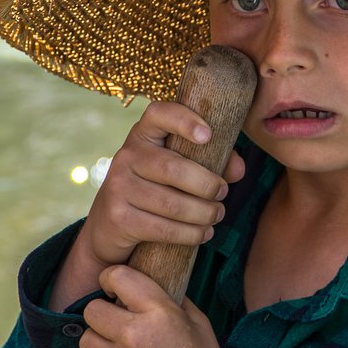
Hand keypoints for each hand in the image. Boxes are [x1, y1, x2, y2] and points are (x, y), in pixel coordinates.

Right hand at [49, 101, 245, 310]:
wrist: (108, 225)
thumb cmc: (154, 189)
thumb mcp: (176, 168)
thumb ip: (211, 161)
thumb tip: (238, 169)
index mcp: (143, 135)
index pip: (158, 114)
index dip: (184, 120)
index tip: (208, 135)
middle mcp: (126, 156)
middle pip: (173, 168)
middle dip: (207, 185)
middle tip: (223, 194)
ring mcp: (118, 186)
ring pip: (172, 203)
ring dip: (204, 214)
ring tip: (217, 215)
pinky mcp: (119, 217)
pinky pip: (164, 228)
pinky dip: (191, 234)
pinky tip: (204, 233)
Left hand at [76, 265, 231, 347]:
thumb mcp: (198, 323)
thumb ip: (172, 299)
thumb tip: (146, 284)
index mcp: (159, 313)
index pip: (118, 277)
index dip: (111, 279)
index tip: (113, 289)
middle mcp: (134, 335)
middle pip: (92, 309)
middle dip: (104, 314)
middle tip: (116, 325)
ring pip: (85, 339)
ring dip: (98, 342)